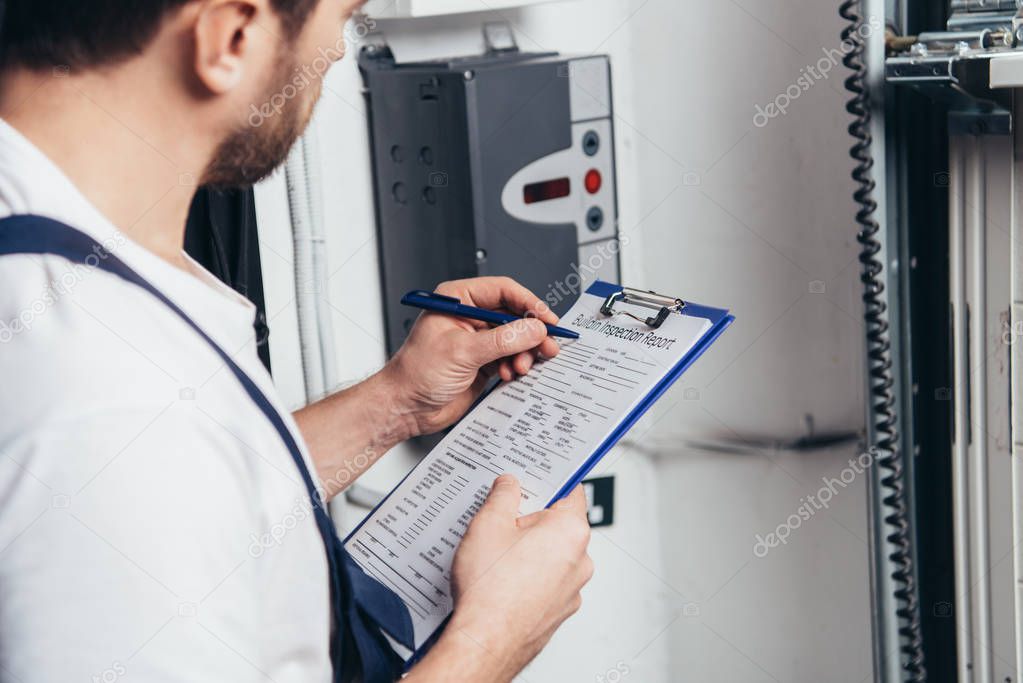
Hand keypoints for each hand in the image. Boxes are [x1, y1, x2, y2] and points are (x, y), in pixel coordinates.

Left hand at [381, 277, 561, 436]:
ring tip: (521, 366)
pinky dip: (515, 366)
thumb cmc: (415, 373)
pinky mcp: (482, 362)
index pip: (503, 290)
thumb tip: (534, 328)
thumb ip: (502, 339)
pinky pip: (510, 358)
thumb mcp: (462, 351)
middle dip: (531, 332)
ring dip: (524, 353)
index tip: (547, 319)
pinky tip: (510, 374)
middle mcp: (469, 317)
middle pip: (514, 315)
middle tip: (547, 346)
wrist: (405, 408)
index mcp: (457, 300)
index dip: (528, 302)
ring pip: (515, 339)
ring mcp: (477, 340)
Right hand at [443, 475, 592, 679]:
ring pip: (552, 555)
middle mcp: (580, 560)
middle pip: (559, 524)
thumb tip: (509, 485)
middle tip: (503, 520)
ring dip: (530, 550)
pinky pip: (546, 582)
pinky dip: (529, 577)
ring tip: (496, 555)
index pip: (571, 490)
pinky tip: (501, 579)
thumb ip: (503, 495)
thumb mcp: (488, 523)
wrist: (484, 641)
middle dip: (532, 520)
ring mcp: (572, 589)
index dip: (550, 480)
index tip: (536, 478)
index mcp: (571, 530)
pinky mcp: (558, 611)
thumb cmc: (490, 588)